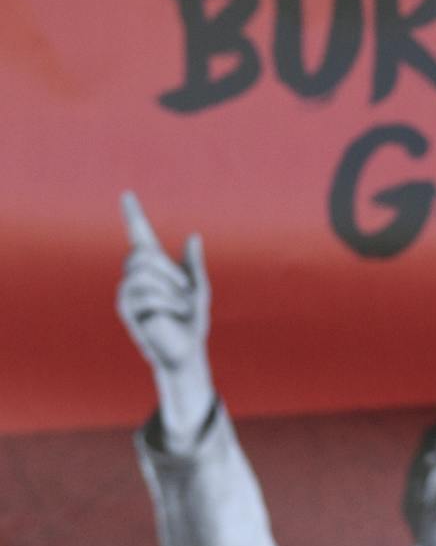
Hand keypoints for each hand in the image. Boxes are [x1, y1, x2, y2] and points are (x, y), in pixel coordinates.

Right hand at [117, 191, 215, 439]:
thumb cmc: (192, 320)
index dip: (133, 216)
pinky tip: (170, 311)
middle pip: (142, 254)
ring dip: (168, 286)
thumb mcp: (199, 288)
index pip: (140, 237)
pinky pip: (143, 292)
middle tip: (185, 288)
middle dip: (168, 268)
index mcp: (156, 269)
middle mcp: (136, 278)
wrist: (186, 350)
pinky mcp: (127, 310)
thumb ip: (193, 263)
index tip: (127, 195)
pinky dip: (165, 299)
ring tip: (178, 302)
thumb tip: (193, 236)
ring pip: (141, 271)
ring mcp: (128, 294)